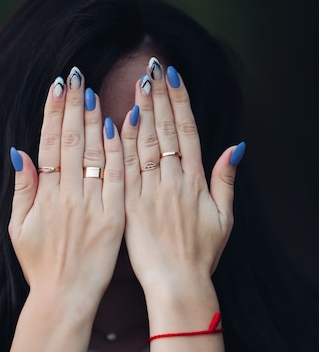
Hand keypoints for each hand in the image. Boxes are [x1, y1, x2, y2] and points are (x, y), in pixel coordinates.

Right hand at [8, 68, 124, 311]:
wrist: (66, 297)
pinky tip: (121, 126)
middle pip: (72, 142)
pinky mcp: (115, 217)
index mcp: (46, 195)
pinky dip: (119, 152)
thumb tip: (18, 153)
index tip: (57, 86)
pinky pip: (119, 179)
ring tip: (96, 90)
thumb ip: (21, 189)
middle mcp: (69, 194)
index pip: (49, 143)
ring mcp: (93, 205)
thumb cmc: (41, 265)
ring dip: (96, 120)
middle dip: (74, 105)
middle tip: (77, 74)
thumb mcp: (18, 229)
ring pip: (96, 154)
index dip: (53, 113)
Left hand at [121, 58, 242, 299]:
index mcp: (195, 182)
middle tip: (151, 67)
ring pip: (143, 145)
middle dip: (158, 97)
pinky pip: (123, 171)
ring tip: (135, 84)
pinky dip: (120, 147)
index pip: (186, 132)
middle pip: (164, 131)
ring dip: (139, 112)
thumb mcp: (225, 218)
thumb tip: (236, 147)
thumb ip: (226, 181)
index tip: (173, 76)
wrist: (177, 284)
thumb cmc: (201, 255)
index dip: (180, 102)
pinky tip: (115, 122)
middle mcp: (172, 181)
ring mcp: (149, 193)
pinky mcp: (129, 207)